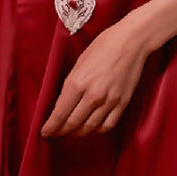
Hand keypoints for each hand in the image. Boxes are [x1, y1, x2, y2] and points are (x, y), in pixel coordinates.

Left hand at [40, 18, 147, 137]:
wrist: (131, 42)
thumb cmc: (103, 46)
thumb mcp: (79, 62)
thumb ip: (70, 84)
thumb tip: (63, 102)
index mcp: (78, 83)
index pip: (60, 113)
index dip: (51, 126)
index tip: (45, 132)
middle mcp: (93, 95)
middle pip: (73, 123)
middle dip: (62, 131)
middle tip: (56, 133)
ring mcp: (109, 101)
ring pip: (90, 127)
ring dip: (78, 133)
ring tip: (72, 133)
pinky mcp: (122, 103)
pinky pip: (108, 124)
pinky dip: (98, 129)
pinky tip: (92, 127)